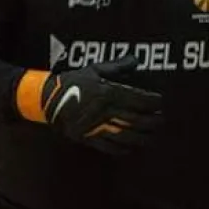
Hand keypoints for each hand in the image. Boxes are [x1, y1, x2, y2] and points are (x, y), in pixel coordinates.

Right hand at [39, 55, 162, 154]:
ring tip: (152, 135)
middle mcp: (105, 111)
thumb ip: (117, 66)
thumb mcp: (94, 70)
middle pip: (136, 119)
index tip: (160, 101)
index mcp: (107, 93)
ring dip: (142, 137)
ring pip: (126, 136)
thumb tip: (135, 60)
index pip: (138, 99)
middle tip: (161, 119)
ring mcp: (97, 126)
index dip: (152, 101)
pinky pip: (110, 147)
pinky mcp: (89, 138)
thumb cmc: (73, 82)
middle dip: (152, 121)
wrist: (48, 100)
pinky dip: (123, 149)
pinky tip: (132, 147)